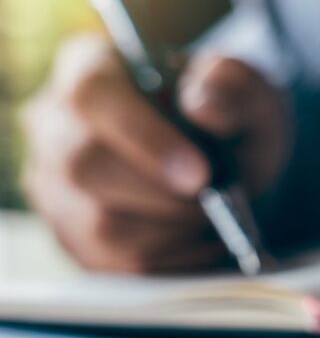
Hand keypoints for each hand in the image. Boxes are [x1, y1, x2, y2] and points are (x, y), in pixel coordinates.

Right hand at [21, 34, 287, 272]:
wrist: (227, 166)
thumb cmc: (229, 121)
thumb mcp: (248, 93)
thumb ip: (233, 89)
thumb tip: (203, 104)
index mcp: (89, 71)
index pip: (91, 97)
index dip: (144, 138)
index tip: (200, 174)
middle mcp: (55, 129)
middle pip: (83, 168)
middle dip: (165, 195)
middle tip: (216, 199)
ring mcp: (56, 189)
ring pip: (101, 226)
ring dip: (174, 229)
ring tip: (212, 213)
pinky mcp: (76, 241)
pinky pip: (119, 266)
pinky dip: (174, 259)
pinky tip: (200, 238)